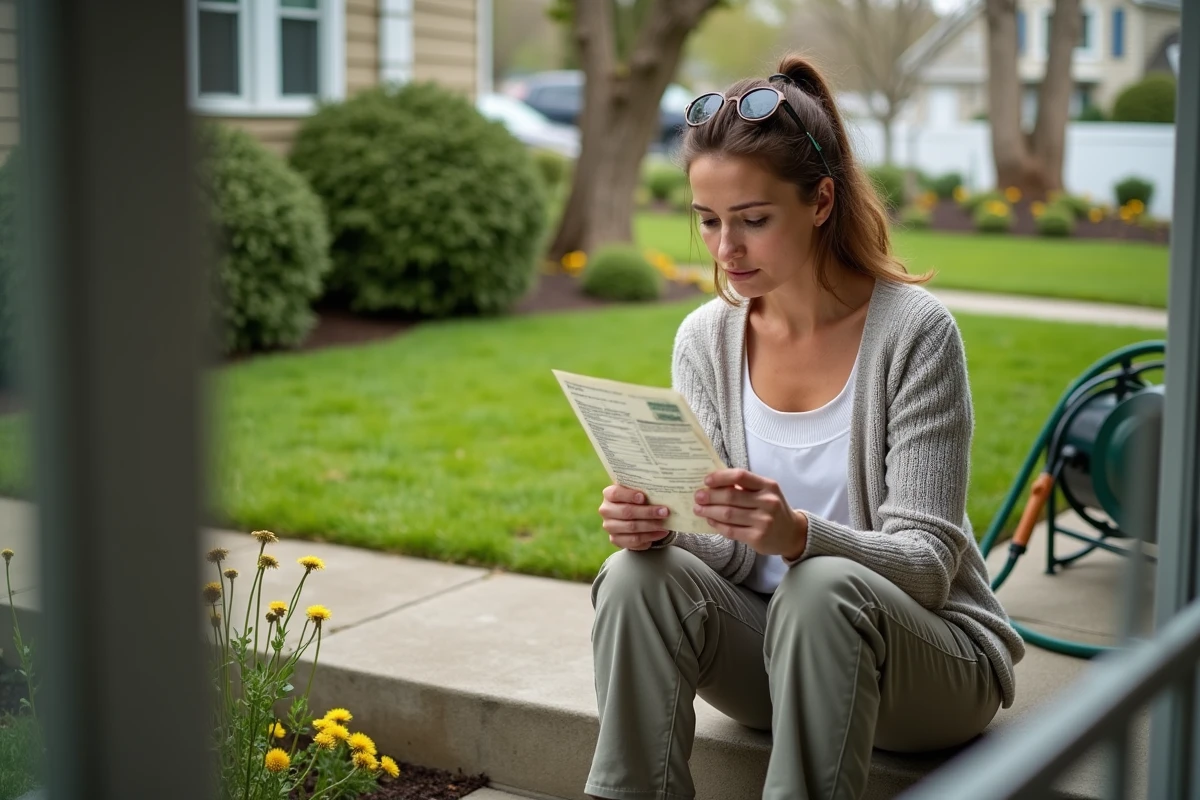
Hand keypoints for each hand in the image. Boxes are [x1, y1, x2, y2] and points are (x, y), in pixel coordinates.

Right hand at [598, 484, 671, 551]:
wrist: (633, 514)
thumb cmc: (638, 499)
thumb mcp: (638, 490)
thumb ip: (644, 489)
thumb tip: (661, 489)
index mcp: (609, 494)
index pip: (616, 493)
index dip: (629, 496)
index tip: (643, 497)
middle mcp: (606, 510)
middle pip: (627, 512)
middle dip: (648, 512)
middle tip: (664, 512)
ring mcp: (610, 526)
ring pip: (631, 527)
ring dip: (651, 526)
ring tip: (665, 525)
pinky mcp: (615, 539)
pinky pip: (633, 541)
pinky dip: (649, 538)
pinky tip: (660, 533)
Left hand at [693, 469, 807, 558]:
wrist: (792, 533)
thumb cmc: (773, 509)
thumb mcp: (766, 492)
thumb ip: (745, 487)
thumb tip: (714, 483)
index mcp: (768, 486)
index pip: (741, 476)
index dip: (721, 477)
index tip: (706, 481)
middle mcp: (767, 502)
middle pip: (731, 496)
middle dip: (710, 496)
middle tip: (697, 496)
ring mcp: (763, 521)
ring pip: (728, 514)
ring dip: (709, 511)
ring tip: (698, 509)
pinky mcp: (757, 537)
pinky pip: (731, 530)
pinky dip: (717, 525)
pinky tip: (710, 521)